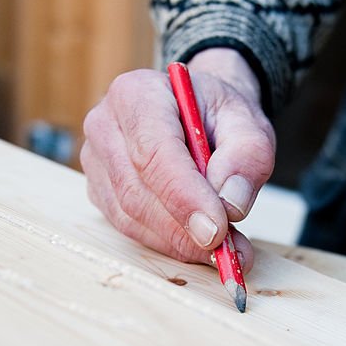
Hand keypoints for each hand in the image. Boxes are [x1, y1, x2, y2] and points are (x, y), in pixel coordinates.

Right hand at [80, 49, 274, 269]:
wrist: (198, 113)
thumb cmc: (219, 115)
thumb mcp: (248, 122)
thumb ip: (247, 157)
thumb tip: (231, 204)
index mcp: (136, 94)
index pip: (153, 153)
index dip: (184, 197)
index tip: (216, 231)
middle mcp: (105, 125)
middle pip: (137, 192)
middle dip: (185, 230)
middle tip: (231, 251)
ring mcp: (97, 161)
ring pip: (132, 217)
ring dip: (180, 243)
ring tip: (228, 250)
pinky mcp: (100, 191)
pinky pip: (130, 228)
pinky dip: (169, 244)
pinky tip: (201, 243)